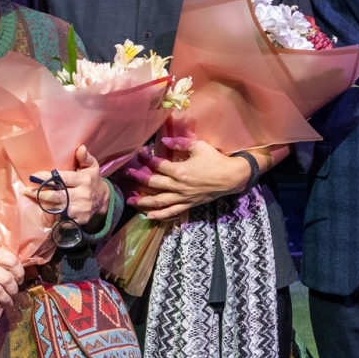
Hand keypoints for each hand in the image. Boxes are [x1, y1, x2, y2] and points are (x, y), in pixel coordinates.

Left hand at [28, 146, 105, 226]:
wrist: (103, 200)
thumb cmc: (92, 180)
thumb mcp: (91, 167)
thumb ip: (84, 158)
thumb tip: (80, 147)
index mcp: (84, 180)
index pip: (63, 179)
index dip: (47, 177)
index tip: (34, 176)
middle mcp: (83, 195)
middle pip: (58, 196)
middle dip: (41, 194)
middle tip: (27, 190)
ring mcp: (81, 210)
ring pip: (58, 209)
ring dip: (44, 204)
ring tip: (32, 198)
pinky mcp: (79, 220)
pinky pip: (62, 219)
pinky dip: (52, 215)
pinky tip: (44, 210)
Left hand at [127, 136, 259, 222]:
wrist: (231, 178)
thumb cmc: (215, 160)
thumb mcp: (199, 146)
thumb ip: (180, 143)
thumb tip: (164, 142)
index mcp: (180, 170)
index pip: (158, 165)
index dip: (147, 159)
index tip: (139, 155)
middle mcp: (179, 186)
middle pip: (154, 184)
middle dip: (138, 179)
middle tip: (127, 174)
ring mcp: (183, 197)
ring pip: (159, 202)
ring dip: (143, 202)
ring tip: (130, 200)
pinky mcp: (188, 205)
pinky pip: (171, 212)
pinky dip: (159, 215)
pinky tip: (148, 215)